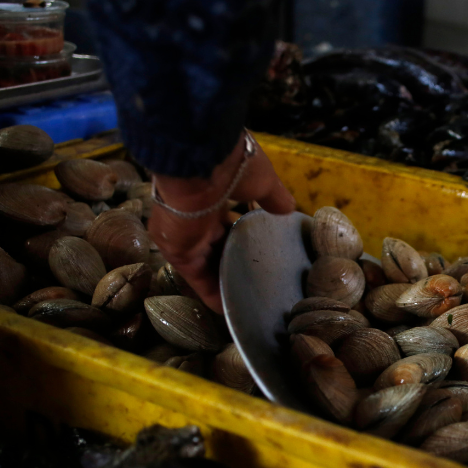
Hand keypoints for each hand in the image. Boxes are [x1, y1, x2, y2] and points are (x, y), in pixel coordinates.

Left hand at [149, 133, 295, 312]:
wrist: (202, 160)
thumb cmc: (231, 163)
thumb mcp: (261, 179)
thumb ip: (273, 197)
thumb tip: (289, 208)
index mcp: (208, 197)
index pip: (221, 223)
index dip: (237, 237)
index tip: (254, 249)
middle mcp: (192, 218)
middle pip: (212, 246)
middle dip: (230, 261)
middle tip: (252, 278)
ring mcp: (183, 235)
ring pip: (206, 264)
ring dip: (222, 281)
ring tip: (244, 299)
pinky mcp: (178, 251)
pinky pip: (198, 277)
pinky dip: (212, 292)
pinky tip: (228, 307)